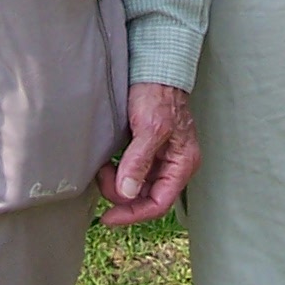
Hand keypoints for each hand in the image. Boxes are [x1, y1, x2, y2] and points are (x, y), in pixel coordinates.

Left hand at [96, 83, 199, 226]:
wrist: (155, 67)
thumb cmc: (158, 94)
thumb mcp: (149, 127)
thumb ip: (139, 161)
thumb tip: (127, 193)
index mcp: (182, 164)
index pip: (159, 203)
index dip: (133, 214)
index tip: (108, 217)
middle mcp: (174, 165)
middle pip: (147, 197)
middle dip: (122, 194)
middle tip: (102, 177)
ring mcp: (161, 158)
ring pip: (138, 186)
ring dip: (118, 183)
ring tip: (103, 167)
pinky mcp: (148, 149)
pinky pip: (133, 171)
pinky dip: (118, 172)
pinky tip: (107, 163)